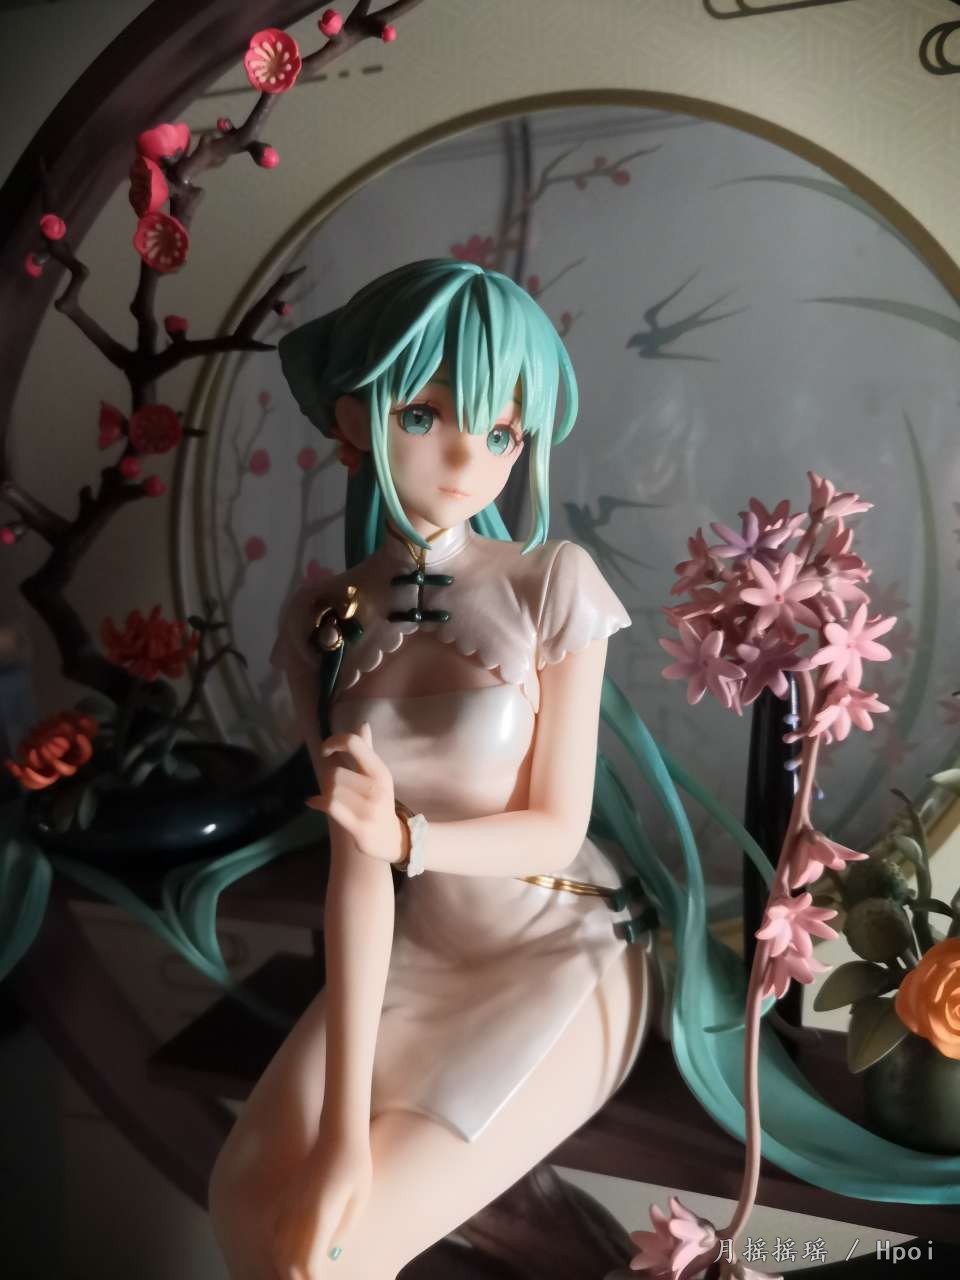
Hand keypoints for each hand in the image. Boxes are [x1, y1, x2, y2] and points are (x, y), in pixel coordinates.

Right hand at [270, 1125, 372, 1276]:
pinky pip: (275, 1227)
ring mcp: (290, 1202)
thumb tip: (330, 1255)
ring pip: (277, 1245)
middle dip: (294, 1278)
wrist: (340, 1132)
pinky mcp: (287, 1194)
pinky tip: (286, 1248)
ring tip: (297, 1272)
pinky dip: (278, 1243)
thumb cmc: (357, 1166)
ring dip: (284, 1263)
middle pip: (286, 1260)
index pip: (306, 1263)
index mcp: (320, 1217)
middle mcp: (299, 1213)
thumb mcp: (358, 1202)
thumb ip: (343, 1231)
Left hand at [307, 721, 403, 864]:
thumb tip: (363, 723)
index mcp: (381, 771)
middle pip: (335, 772)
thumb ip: (367, 749)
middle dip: (327, 780)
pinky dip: (318, 802)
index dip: (333, 741)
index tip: (325, 750)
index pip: (353, 743)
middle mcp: (377, 787)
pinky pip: (330, 806)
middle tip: (332, 788)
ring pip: (331, 790)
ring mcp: (370, 808)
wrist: (391, 839)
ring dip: (324, 794)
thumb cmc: (378, 802)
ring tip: (330, 799)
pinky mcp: (359, 826)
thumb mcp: (376, 775)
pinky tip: (314, 802)